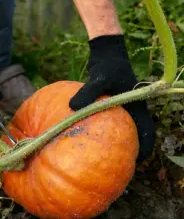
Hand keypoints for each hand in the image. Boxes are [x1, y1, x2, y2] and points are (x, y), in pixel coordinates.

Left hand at [69, 35, 154, 161]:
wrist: (106, 53)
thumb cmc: (108, 65)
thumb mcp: (99, 78)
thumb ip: (88, 92)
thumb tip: (72, 108)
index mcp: (137, 107)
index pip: (147, 132)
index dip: (144, 149)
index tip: (135, 163)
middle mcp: (131, 110)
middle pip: (135, 135)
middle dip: (129, 150)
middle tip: (117, 165)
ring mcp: (122, 108)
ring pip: (121, 130)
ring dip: (115, 142)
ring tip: (101, 156)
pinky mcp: (111, 105)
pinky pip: (108, 121)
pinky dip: (101, 130)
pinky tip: (86, 135)